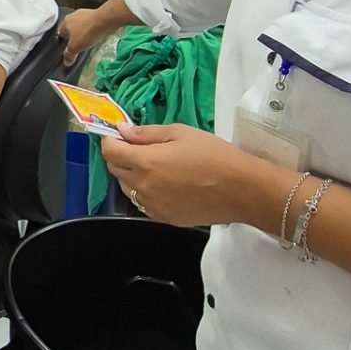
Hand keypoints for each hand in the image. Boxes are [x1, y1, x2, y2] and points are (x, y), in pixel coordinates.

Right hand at [59, 6, 112, 68]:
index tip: (68, 49)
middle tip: (78, 46)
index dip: (64, 43)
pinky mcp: (94, 13)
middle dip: (74, 37)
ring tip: (88, 41)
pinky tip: (95, 35)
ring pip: (80, 25)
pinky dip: (91, 29)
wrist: (105, 20)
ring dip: (83, 32)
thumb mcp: (75, 47)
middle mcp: (72, 16)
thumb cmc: (86, 32)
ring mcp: (84, 13)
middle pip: (71, 29)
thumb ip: (69, 55)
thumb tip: (66, 62)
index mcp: (65, 23)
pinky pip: (90, 24)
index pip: (60, 34)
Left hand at [99, 124, 259, 228]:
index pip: (110, 152)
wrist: (241, 190)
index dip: (110, 140)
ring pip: (127, 188)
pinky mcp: (163, 219)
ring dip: (131, 175)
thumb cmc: (213, 155)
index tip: (118, 135)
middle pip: (115, 170)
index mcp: (145, 162)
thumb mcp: (181, 133)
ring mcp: (152, 206)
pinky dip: (144, 192)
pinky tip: (163, 184)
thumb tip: (123, 131)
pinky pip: (143, 203)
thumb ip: (147, 133)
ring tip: (153, 165)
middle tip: (136, 146)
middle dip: (119, 156)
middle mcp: (143, 186)